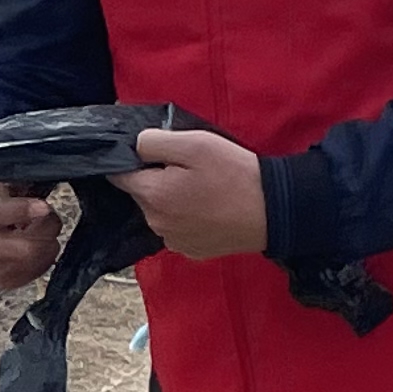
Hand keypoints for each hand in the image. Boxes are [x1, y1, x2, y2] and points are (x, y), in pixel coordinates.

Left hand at [113, 125, 269, 260]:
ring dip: (172, 198)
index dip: (134, 160)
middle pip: (142, 193)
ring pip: (160, 211)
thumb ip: (154, 142)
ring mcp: (173, 240)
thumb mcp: (194, 143)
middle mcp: (156, 223)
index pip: (120, 175)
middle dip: (157, 178)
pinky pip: (178, 227)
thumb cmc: (234, 174)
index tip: (156, 152)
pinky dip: (187, 216)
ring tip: (203, 186)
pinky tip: (209, 206)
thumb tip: (135, 146)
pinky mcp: (191, 250)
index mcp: (152, 195)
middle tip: (190, 167)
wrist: (273, 211)